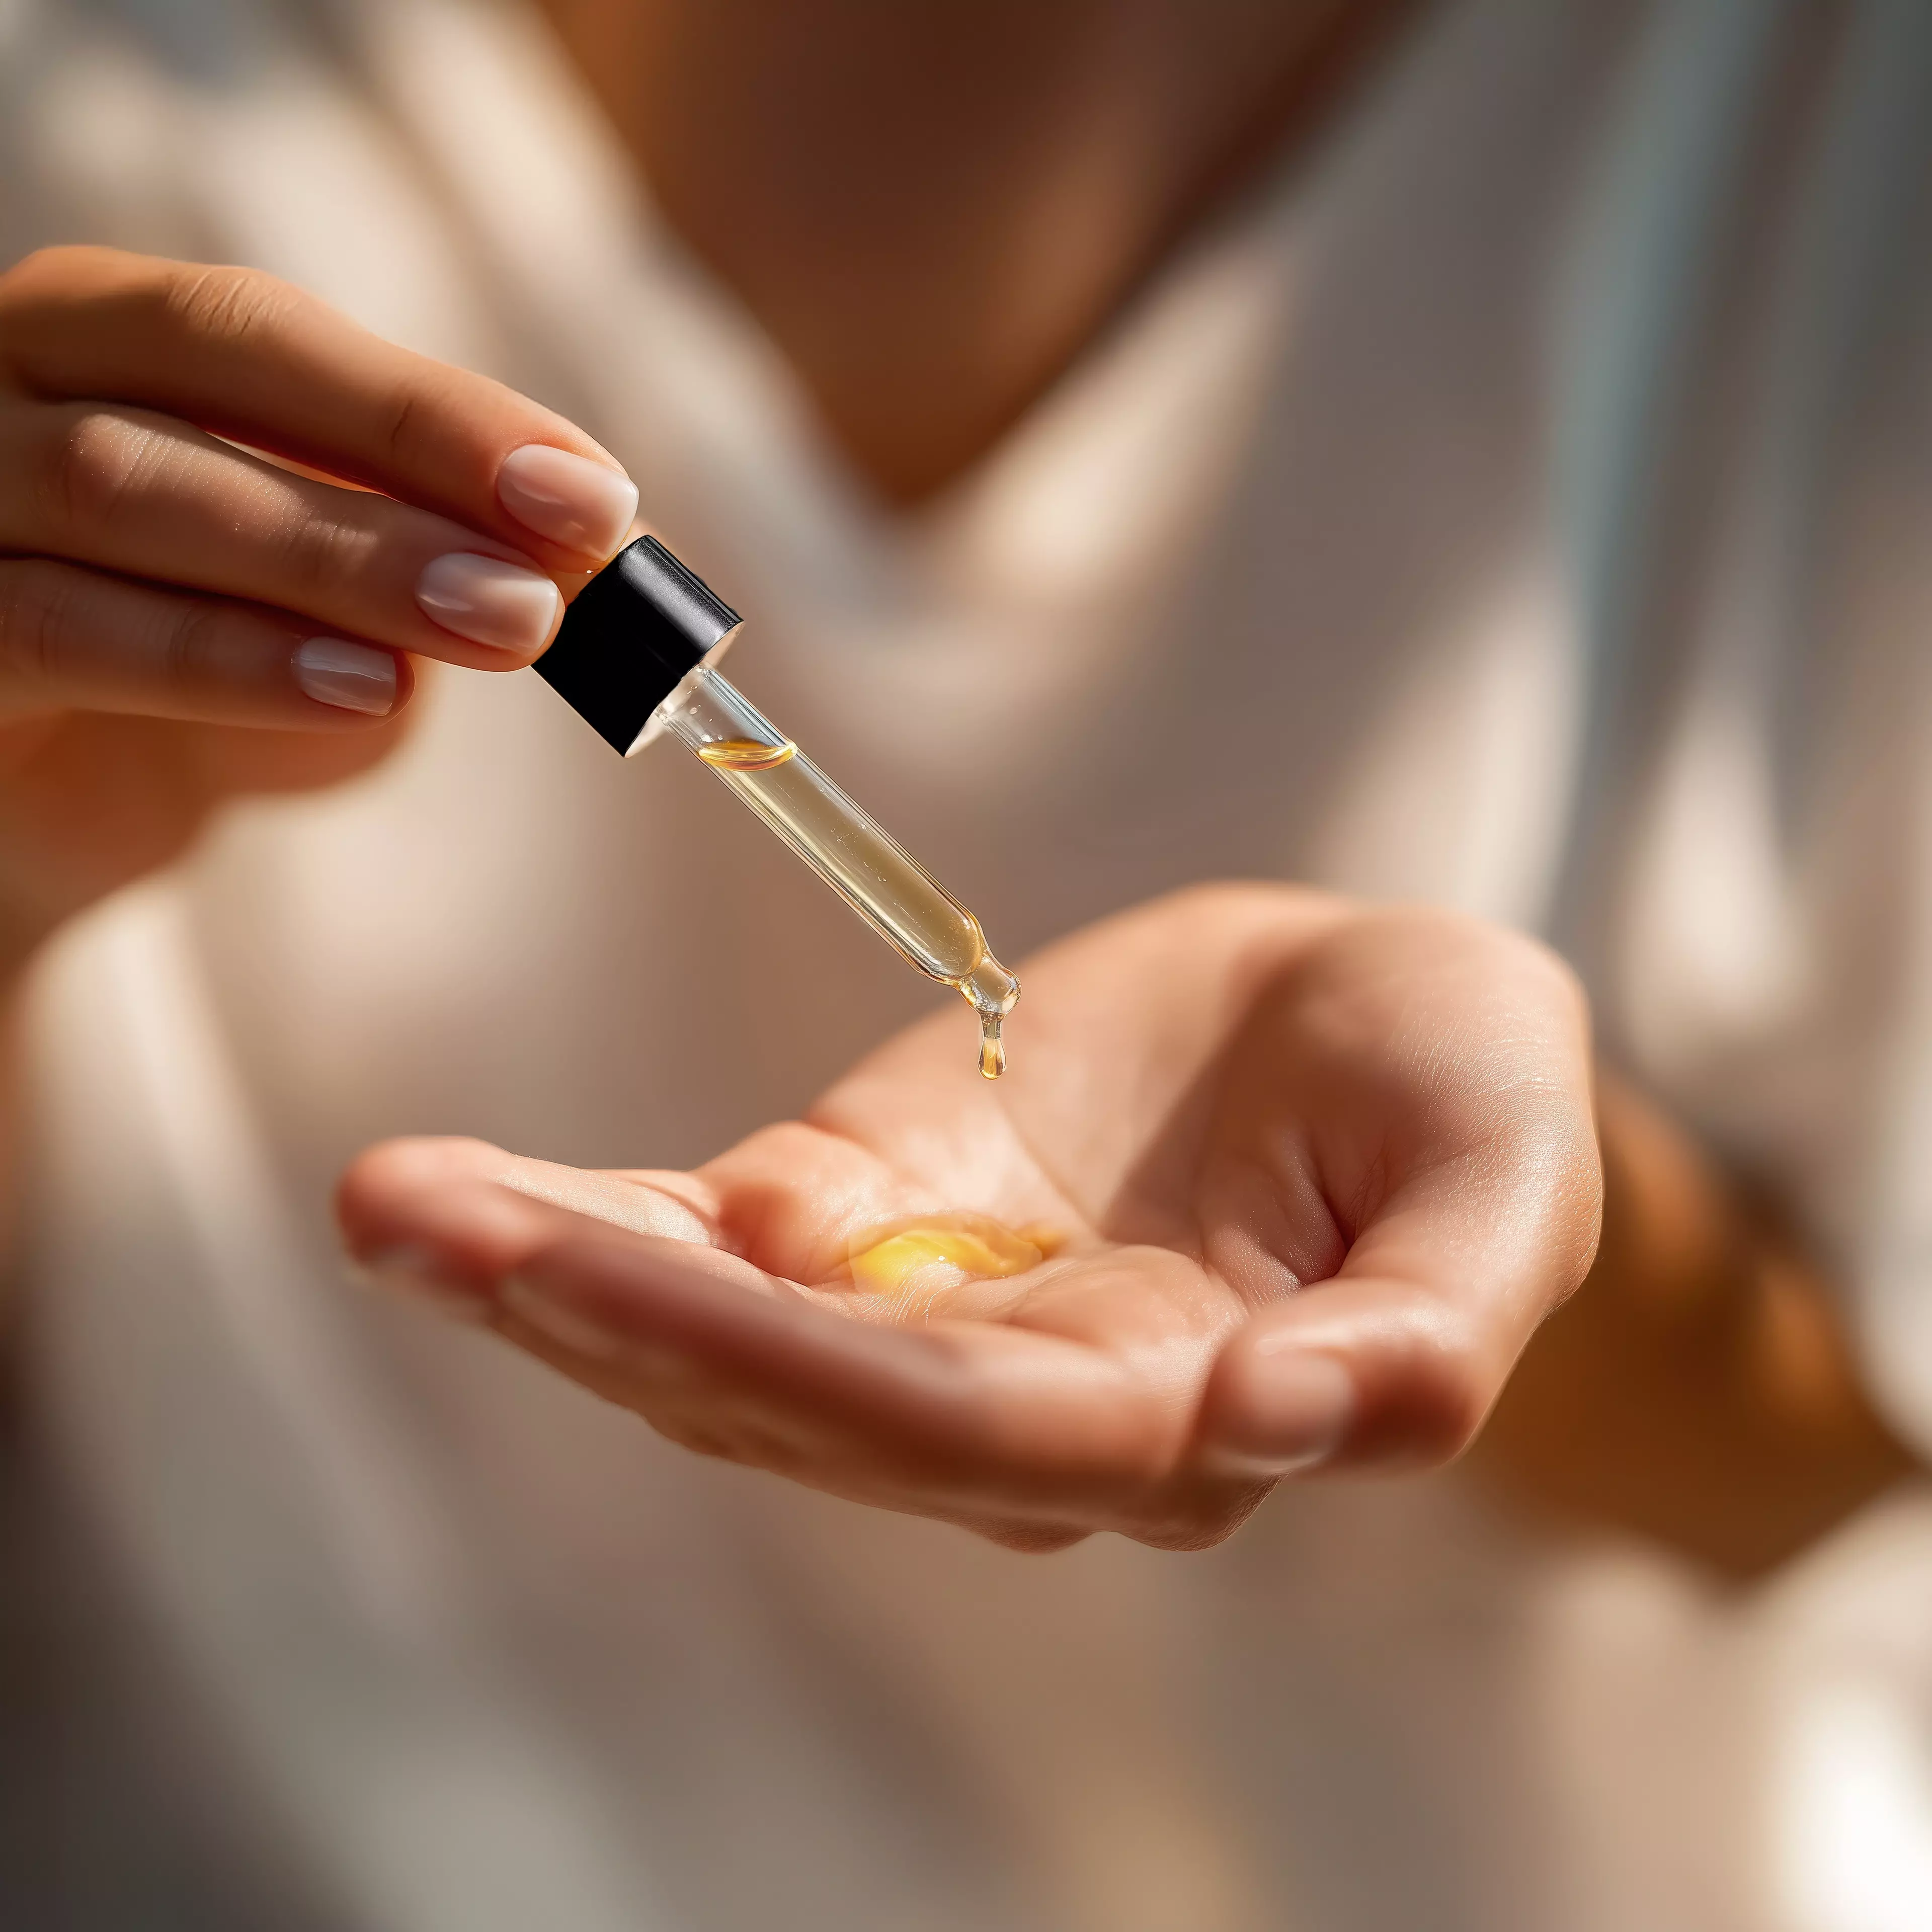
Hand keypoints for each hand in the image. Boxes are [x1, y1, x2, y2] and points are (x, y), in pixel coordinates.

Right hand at [0, 246, 637, 969]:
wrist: (70, 809)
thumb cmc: (223, 671)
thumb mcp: (348, 604)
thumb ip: (433, 554)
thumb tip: (586, 544)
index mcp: (106, 331)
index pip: (265, 325)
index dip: (436, 406)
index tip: (593, 494)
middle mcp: (1, 381)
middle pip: (196, 368)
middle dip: (400, 461)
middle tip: (554, 569)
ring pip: (120, 489)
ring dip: (336, 559)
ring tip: (497, 628)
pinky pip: (56, 630)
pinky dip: (224, 658)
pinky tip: (362, 689)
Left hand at [339, 886, 1601, 1550]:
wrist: (1371, 1027)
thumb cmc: (1460, 1096)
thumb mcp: (1499, 1182)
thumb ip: (1421, 1330)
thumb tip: (1281, 1425)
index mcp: (1184, 1415)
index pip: (972, 1425)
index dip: (798, 1361)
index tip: (621, 1278)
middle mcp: (1031, 1401)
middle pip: (802, 1394)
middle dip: (615, 1320)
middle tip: (423, 1227)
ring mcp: (933, 1308)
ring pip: (727, 1336)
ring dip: (556, 1274)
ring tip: (399, 1206)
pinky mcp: (876, 1207)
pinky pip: (717, 1241)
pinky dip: (593, 1223)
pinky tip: (462, 1199)